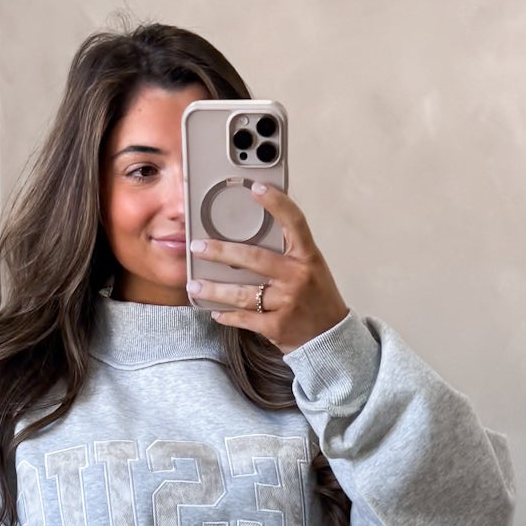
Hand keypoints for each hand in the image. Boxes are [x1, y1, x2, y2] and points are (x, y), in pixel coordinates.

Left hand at [186, 183, 349, 354]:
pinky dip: (227, 315)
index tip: (256, 187)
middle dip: (220, 252)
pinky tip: (215, 311)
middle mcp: (298, 277)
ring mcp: (287, 303)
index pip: (294, 222)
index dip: (276, 202)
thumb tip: (251, 232)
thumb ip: (287, 252)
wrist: (331, 337)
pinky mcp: (277, 327)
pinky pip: (244, 318)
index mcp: (308, 257)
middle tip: (197, 246)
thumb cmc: (317, 298)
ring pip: (242, 293)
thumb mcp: (311, 268)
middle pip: (253, 258)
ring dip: (214, 289)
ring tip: (194, 284)